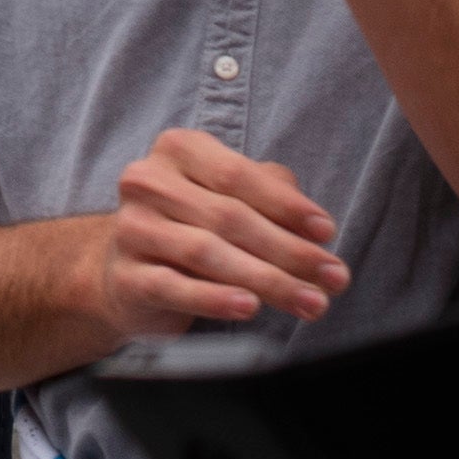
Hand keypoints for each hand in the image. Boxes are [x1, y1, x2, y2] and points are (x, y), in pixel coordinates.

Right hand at [95, 126, 347, 338]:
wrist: (124, 270)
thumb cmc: (192, 226)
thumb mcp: (231, 197)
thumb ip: (271, 194)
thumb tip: (313, 222)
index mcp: (177, 150)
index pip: (236, 175)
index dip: (286, 205)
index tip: (327, 232)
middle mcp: (147, 182)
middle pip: (229, 217)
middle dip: (290, 252)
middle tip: (334, 278)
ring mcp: (132, 229)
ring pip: (206, 252)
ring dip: (268, 280)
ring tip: (311, 302)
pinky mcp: (126, 276)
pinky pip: (174, 287)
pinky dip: (214, 299)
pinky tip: (250, 307)